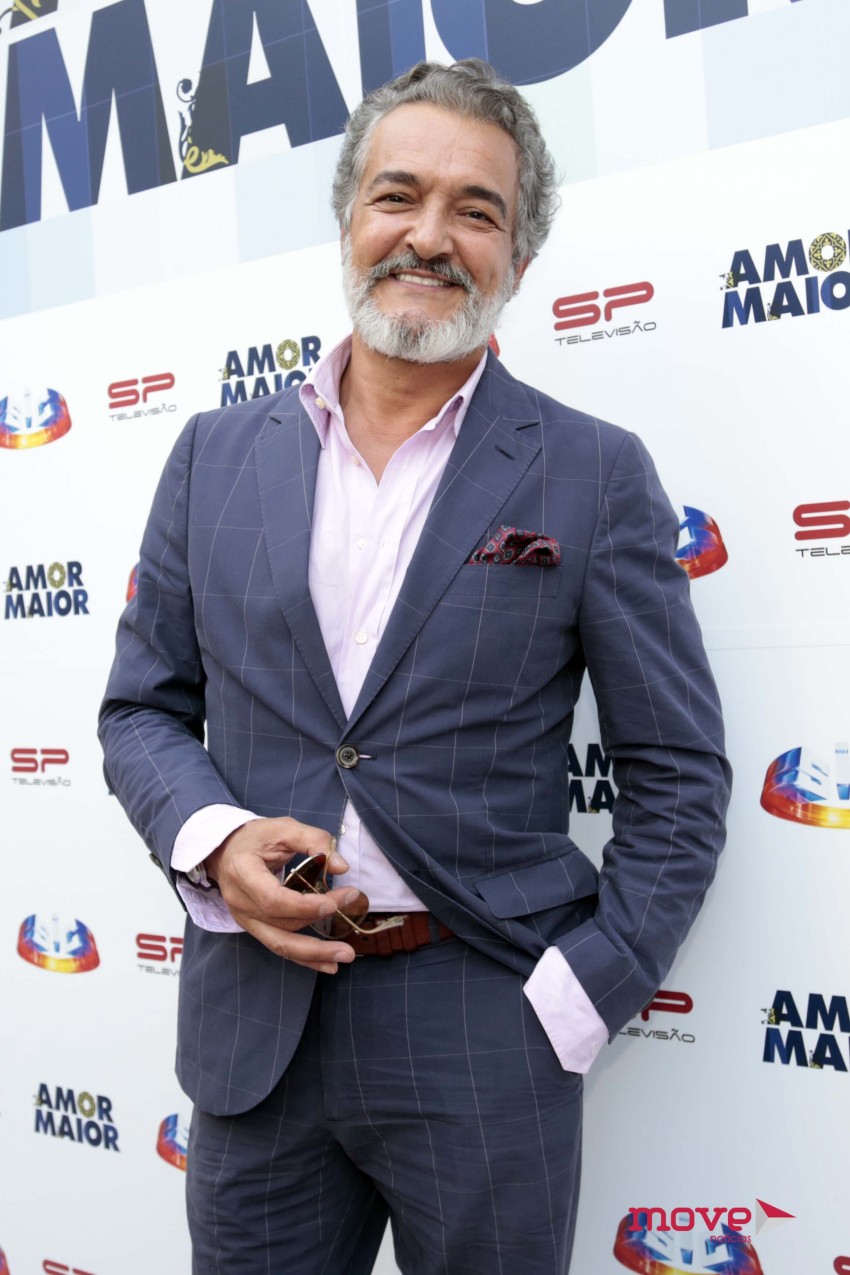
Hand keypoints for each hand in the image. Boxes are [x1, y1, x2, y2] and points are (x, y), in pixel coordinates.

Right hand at [205, 817, 362, 973]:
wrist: (226, 851)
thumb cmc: (256, 838)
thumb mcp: (283, 828)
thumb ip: (313, 841)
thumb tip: (341, 866)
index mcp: (243, 872)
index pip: (273, 898)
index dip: (304, 905)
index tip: (334, 901)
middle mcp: (240, 901)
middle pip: (280, 923)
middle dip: (317, 926)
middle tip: (350, 925)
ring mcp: (245, 919)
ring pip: (280, 943)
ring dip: (314, 952)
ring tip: (345, 955)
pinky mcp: (254, 927)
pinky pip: (279, 946)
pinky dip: (304, 958)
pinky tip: (327, 964)